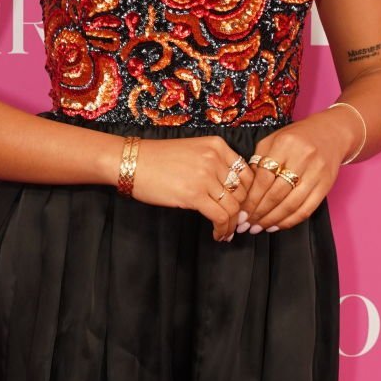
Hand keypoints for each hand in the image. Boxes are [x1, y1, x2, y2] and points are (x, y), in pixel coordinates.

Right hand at [124, 135, 253, 240]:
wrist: (132, 162)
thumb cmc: (157, 159)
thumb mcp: (193, 151)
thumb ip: (214, 165)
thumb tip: (230, 192)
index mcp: (217, 146)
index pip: (246, 173)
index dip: (248, 194)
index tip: (242, 207)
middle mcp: (215, 158)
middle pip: (242, 191)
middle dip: (241, 211)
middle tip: (235, 224)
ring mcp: (205, 176)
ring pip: (233, 206)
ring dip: (232, 224)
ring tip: (226, 232)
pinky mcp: (194, 194)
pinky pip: (220, 216)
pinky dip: (223, 229)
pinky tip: (218, 235)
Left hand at [231, 111, 354, 235]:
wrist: (332, 133)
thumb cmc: (297, 137)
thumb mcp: (274, 140)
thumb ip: (258, 161)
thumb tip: (244, 191)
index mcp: (285, 144)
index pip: (264, 179)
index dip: (251, 199)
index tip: (241, 213)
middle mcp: (303, 158)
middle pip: (276, 194)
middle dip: (258, 213)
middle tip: (246, 225)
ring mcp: (317, 173)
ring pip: (291, 205)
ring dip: (272, 220)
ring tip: (259, 228)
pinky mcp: (326, 185)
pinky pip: (306, 209)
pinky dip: (290, 221)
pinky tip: (277, 225)